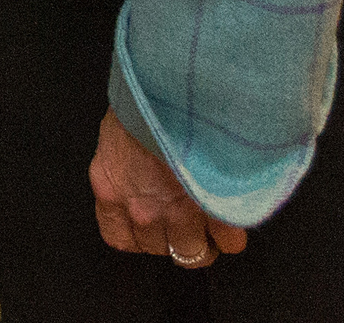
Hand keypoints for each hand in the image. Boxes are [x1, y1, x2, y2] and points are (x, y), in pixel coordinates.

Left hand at [90, 109, 246, 268]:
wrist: (174, 89)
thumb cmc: (145, 99)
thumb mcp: (118, 132)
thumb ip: (125, 164)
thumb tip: (141, 170)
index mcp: (110, 188)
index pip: (120, 239)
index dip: (142, 235)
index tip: (155, 225)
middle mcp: (140, 210)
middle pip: (161, 249)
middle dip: (176, 236)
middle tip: (189, 217)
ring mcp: (177, 215)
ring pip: (194, 253)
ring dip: (206, 238)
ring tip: (213, 216)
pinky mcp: (213, 214)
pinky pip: (228, 242)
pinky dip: (233, 232)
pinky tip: (231, 210)